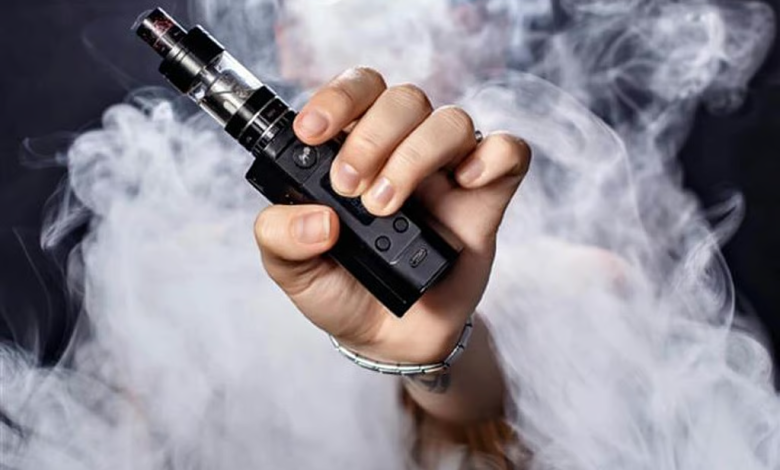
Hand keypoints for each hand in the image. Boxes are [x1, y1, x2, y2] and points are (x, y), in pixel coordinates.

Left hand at [253, 67, 530, 363]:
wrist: (388, 340)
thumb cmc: (341, 291)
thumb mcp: (290, 269)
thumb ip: (279, 237)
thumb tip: (317, 218)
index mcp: (355, 149)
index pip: (358, 90)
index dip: (339, 98)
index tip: (312, 133)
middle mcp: (403, 150)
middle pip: (405, 99)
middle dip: (372, 137)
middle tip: (349, 188)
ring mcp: (447, 173)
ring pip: (451, 121)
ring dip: (416, 155)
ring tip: (386, 206)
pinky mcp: (485, 199)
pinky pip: (508, 152)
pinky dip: (491, 157)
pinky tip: (464, 183)